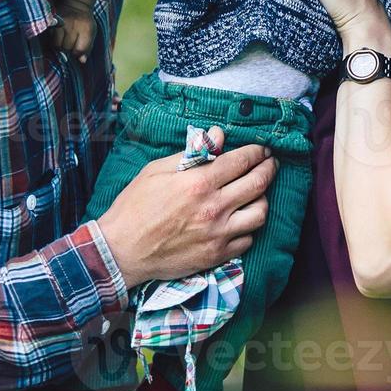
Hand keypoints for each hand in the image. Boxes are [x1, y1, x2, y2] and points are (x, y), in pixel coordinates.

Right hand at [48, 0, 97, 62]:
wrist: (76, 2)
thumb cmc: (85, 21)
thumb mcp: (92, 32)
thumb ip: (88, 47)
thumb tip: (82, 61)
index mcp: (86, 29)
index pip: (78, 50)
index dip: (76, 52)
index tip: (76, 49)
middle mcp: (74, 26)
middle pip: (66, 48)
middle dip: (67, 49)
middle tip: (69, 43)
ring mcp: (62, 23)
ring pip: (56, 44)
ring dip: (59, 45)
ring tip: (63, 40)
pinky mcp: (53, 21)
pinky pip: (50, 38)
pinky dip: (53, 39)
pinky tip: (57, 36)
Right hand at [96, 127, 276, 285]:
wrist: (121, 251)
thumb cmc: (135, 206)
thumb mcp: (157, 170)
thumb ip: (192, 152)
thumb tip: (218, 135)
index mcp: (199, 183)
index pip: (242, 161)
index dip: (257, 152)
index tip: (262, 149)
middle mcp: (214, 208)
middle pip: (258, 183)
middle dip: (269, 169)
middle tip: (270, 164)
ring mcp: (217, 234)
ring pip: (260, 213)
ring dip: (262, 199)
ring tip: (257, 192)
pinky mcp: (216, 255)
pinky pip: (248, 239)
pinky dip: (249, 227)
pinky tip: (241, 220)